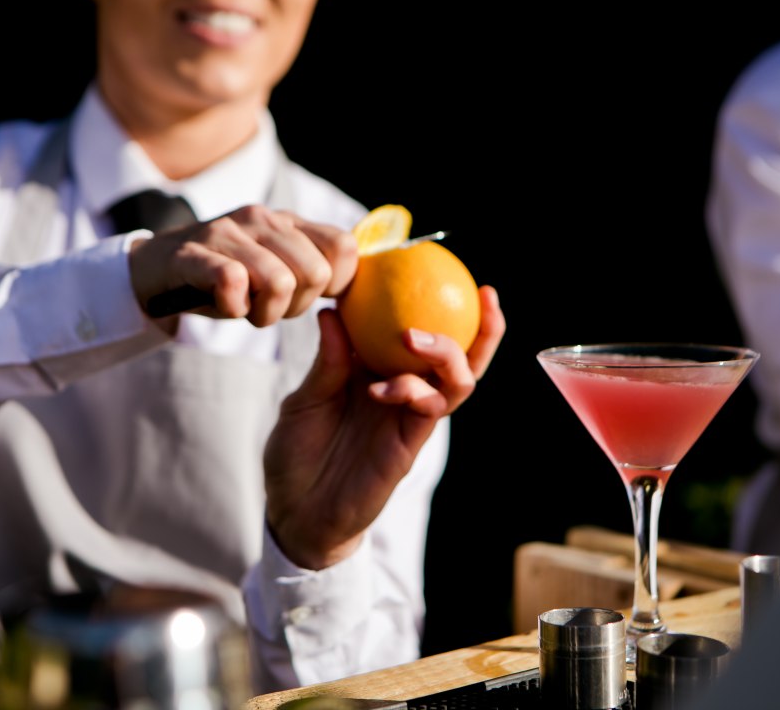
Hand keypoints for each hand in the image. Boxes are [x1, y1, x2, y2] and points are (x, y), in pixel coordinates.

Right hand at [127, 204, 358, 325]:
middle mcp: (262, 219)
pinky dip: (233, 307)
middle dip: (297, 306)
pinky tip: (223, 306)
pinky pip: (232, 282)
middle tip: (269, 308)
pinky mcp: (194, 254)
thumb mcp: (275, 266)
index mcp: (289, 222)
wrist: (155, 269)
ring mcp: (227, 232)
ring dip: (265, 313)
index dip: (336, 284)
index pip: (344, 246)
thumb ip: (315, 267)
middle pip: (316, 273)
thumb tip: (356, 287)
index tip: (309, 297)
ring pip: (279, 281)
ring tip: (245, 309)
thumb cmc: (224, 276)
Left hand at [263, 285, 504, 568]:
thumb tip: (332, 311)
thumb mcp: (304, 399)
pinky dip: (414, 392)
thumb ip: (327, 361)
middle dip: (481, 326)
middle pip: (460, 354)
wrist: (295, 512)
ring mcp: (411, 417)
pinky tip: (385, 388)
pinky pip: (429, 410)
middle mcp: (404, 389)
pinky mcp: (410, 444)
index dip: (437, 302)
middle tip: (484, 294)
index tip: (441, 267)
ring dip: (445, 352)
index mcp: (379, 371)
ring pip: (458, 380)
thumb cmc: (296, 454)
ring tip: (414, 338)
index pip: (418, 330)